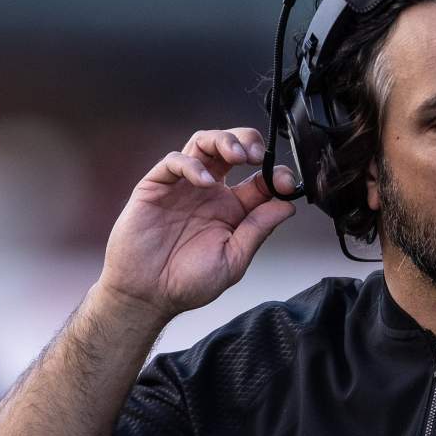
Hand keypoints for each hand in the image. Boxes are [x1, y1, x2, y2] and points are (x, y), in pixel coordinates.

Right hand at [97, 127, 298, 320]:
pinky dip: (191, 165)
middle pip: (232, 148)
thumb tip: (288, 206)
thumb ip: (258, 229)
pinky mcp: (156, 186)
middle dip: (248, 141)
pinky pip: (174, 161)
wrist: (147, 295)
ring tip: (237, 155)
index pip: (260, 178)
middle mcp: (211, 192)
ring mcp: (184, 186)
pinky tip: (205, 182)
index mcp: (233, 209)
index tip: (286, 183)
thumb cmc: (187, 282)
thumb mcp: (233, 259)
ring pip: (203, 144)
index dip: (276, 173)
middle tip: (256, 154)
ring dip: (223, 140)